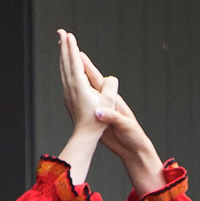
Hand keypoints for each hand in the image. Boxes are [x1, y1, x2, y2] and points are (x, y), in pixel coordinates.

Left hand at [57, 30, 111, 145]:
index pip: (74, 61)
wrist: (85, 135)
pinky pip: (64, 77)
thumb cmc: (99, 120)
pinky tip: (65, 67)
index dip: (72, 47)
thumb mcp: (109, 103)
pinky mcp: (68, 98)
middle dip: (64, 46)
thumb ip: (110, 89)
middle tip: (61, 32)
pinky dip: (64, 67)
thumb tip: (111, 79)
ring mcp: (67, 92)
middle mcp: (70, 86)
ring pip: (63, 69)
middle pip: (65, 62)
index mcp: (80, 85)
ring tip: (62, 46)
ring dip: (63, 56)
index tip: (68, 34)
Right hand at [75, 51, 166, 197]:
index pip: (98, 79)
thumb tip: (98, 112)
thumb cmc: (134, 136)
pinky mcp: (95, 117)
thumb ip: (113, 117)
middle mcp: (105, 101)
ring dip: (75, 77)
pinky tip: (68, 91)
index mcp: (113, 100)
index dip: (88, 67)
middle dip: (78, 65)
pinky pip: (82, 103)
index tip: (78, 52)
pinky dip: (75, 95)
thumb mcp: (125, 126)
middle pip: (89, 79)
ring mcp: (99, 108)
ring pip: (84, 89)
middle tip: (69, 50)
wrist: (134, 149)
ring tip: (65, 66)